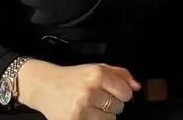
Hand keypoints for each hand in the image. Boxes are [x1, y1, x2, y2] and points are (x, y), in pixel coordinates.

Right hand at [17, 60, 140, 119]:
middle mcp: (89, 90)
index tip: (115, 93)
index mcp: (97, 74)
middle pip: (118, 107)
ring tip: (92, 107)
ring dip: (104, 115)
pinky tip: (87, 114)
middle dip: (112, 104)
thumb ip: (121, 74)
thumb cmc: (74, 77)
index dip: (123, 94)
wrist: (44, 86)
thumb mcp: (98, 68)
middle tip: (99, 99)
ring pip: (109, 119)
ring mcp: (80, 108)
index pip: (126, 92)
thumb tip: (137, 87)